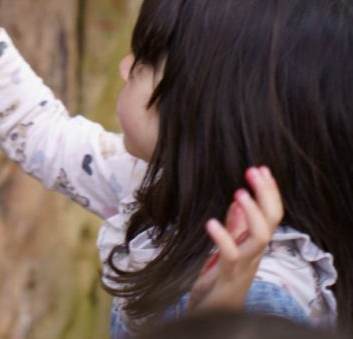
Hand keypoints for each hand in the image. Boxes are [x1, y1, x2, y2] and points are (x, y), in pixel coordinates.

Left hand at [188, 166, 283, 312]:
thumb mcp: (225, 249)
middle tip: (254, 171)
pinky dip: (223, 237)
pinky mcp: (228, 277)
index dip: (269, 192)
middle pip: (272, 222)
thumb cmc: (217, 281)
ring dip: (252, 213)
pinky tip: (211, 222)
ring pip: (260, 238)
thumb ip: (233, 228)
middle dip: (266, 195)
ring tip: (239, 192)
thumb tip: (236, 202)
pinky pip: (231, 256)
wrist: (209, 314)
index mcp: (254, 245)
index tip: (260, 168)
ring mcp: (244, 266)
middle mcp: (254, 254)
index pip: (271, 215)